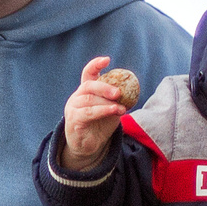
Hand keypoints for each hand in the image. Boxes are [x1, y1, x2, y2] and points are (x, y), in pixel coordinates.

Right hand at [60, 56, 128, 171]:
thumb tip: (133, 90)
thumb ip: (117, 100)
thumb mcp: (111, 109)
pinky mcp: (73, 120)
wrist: (89, 146)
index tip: (107, 60)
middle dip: (105, 87)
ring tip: (121, 108)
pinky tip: (114, 111)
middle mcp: (77, 97)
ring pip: (88, 99)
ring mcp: (73, 108)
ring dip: (107, 102)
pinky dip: (102, 111)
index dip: (96, 65)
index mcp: (86, 91)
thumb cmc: (100, 124)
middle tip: (119, 92)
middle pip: (88, 85)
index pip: (88, 73)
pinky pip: (87, 113)